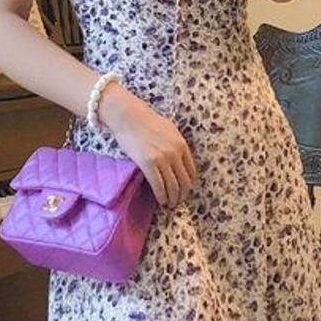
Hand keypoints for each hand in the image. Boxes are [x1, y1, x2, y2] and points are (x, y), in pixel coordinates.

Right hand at [110, 88, 196, 214]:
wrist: (128, 116)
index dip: (188, 185)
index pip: (191, 172)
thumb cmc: (146, 121)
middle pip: (184, 182)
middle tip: (176, 202)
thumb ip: (176, 145)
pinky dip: (161, 197)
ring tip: (168, 205)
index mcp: (181, 144)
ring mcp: (162, 158)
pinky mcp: (148, 163)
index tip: (183, 191)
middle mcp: (174, 152)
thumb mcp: (169, 130)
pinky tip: (160, 201)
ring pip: (173, 187)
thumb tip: (178, 160)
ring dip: (172, 200)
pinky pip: (159, 186)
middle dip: (181, 196)